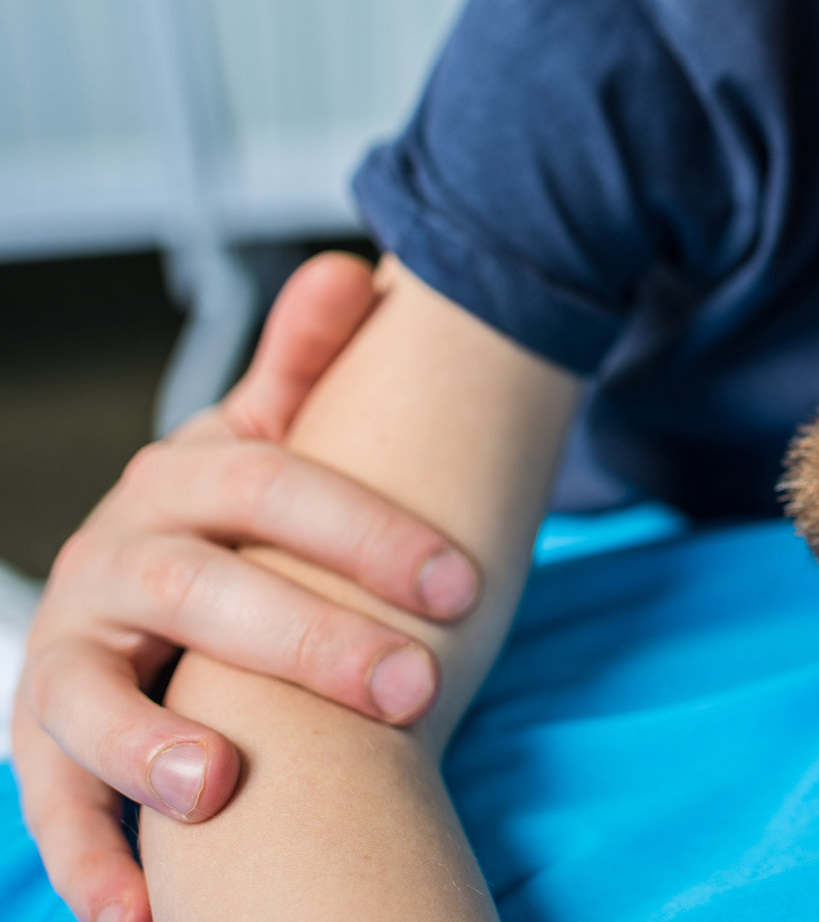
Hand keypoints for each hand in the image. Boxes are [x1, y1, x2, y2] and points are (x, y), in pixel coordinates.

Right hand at [11, 253, 482, 921]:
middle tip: (417, 688)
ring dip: (149, 748)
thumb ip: (304, 366)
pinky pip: (53, 804)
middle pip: (201, 592)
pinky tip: (140, 911)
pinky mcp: (43, 741)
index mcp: (180, 482)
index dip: (366, 530)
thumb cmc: (231, 524)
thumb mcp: (265, 442)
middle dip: (310, 641)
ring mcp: (70, 655)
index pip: (270, 486)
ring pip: (90, 698)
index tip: (464, 583)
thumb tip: (356, 271)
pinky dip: (89, 859)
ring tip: (219, 790)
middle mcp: (113, 563)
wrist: (143, 594)